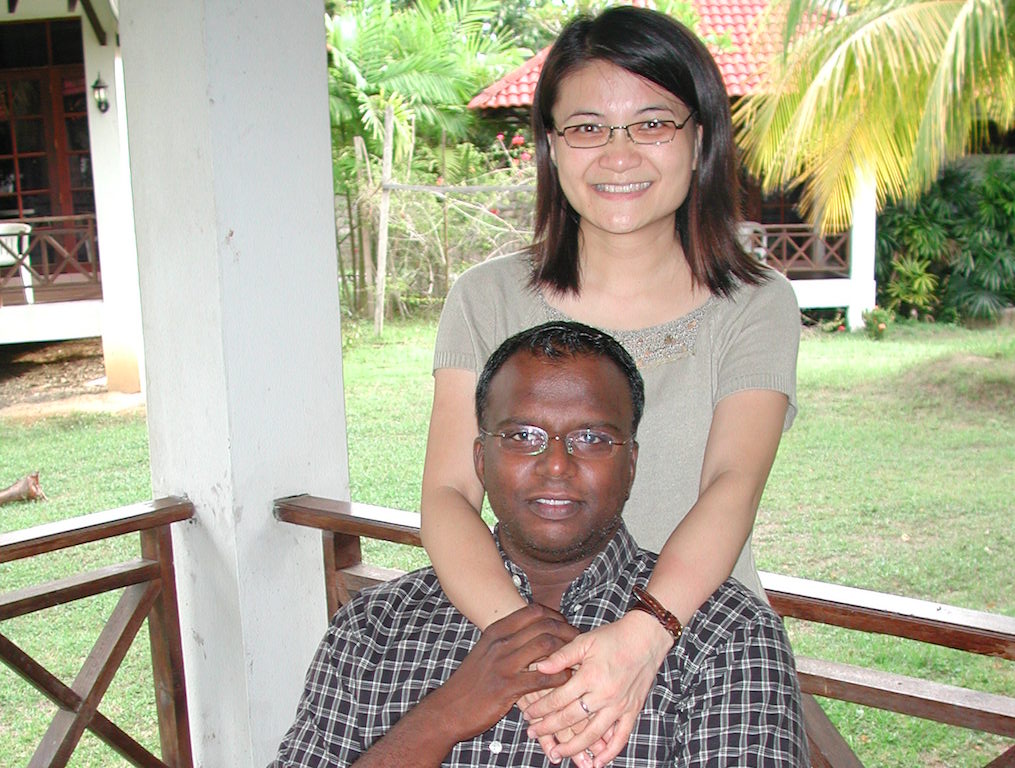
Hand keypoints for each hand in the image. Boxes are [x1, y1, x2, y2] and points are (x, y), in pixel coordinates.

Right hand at [426, 603, 578, 743]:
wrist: (448, 709)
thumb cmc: (470, 683)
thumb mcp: (485, 652)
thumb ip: (506, 641)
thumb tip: (531, 634)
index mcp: (496, 631)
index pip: (534, 611)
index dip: (557, 616)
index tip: (567, 626)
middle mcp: (501, 642)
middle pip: (545, 625)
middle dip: (568, 631)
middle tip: (580, 642)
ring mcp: (503, 663)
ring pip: (546, 644)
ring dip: (568, 651)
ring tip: (578, 661)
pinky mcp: (507, 687)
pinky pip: (543, 677)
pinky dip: (561, 677)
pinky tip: (567, 681)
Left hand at [521, 612, 672, 764]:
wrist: (646, 637)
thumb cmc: (614, 637)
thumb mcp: (584, 641)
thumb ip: (561, 656)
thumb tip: (539, 667)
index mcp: (590, 676)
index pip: (559, 698)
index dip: (540, 708)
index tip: (527, 714)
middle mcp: (604, 694)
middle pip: (571, 719)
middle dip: (548, 728)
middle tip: (532, 733)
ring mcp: (620, 705)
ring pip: (593, 734)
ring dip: (573, 747)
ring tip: (557, 753)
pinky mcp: (633, 710)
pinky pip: (621, 737)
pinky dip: (610, 752)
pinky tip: (597, 762)